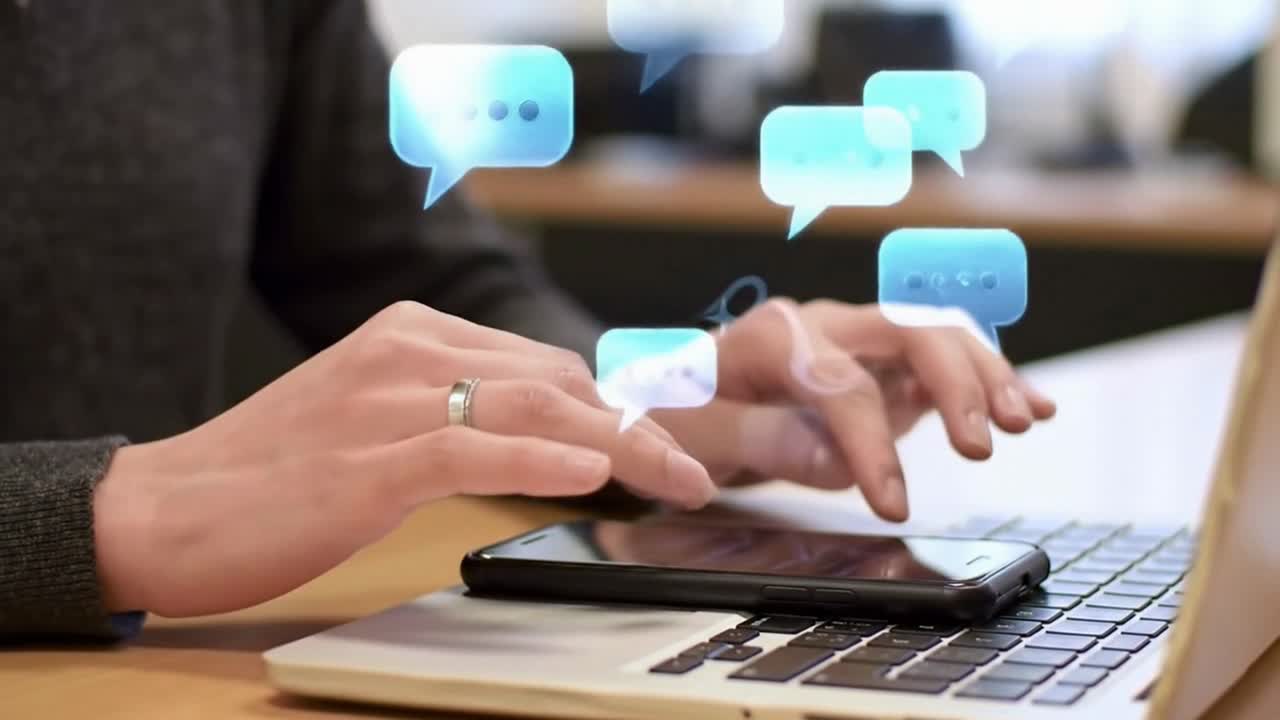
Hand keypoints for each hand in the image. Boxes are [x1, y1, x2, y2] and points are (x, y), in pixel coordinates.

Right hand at [93, 302, 713, 616]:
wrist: (167, 506)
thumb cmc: (274, 470)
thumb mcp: (374, 419)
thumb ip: (454, 411)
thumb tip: (545, 435)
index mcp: (412, 332)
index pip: (542, 362)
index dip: (611, 404)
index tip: (659, 442)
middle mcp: (407, 350)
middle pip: (554, 379)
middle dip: (634, 427)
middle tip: (687, 473)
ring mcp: (386, 401)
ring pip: (530, 406)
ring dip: (616, 444)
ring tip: (672, 480)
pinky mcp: (368, 458)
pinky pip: (470, 448)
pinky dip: (537, 455)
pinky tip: (587, 470)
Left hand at [652, 299, 1055, 522]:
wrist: (672, 397)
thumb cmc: (678, 413)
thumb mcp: (695, 434)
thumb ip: (760, 439)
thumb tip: (835, 458)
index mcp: (772, 336)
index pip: (840, 384)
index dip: (871, 445)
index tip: (893, 503)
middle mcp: (822, 327)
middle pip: (907, 330)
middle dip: (954, 382)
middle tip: (982, 445)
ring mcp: (856, 342)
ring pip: (937, 335)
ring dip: (985, 374)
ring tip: (1022, 422)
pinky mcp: (880, 367)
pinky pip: (941, 363)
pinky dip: (988, 380)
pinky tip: (1031, 405)